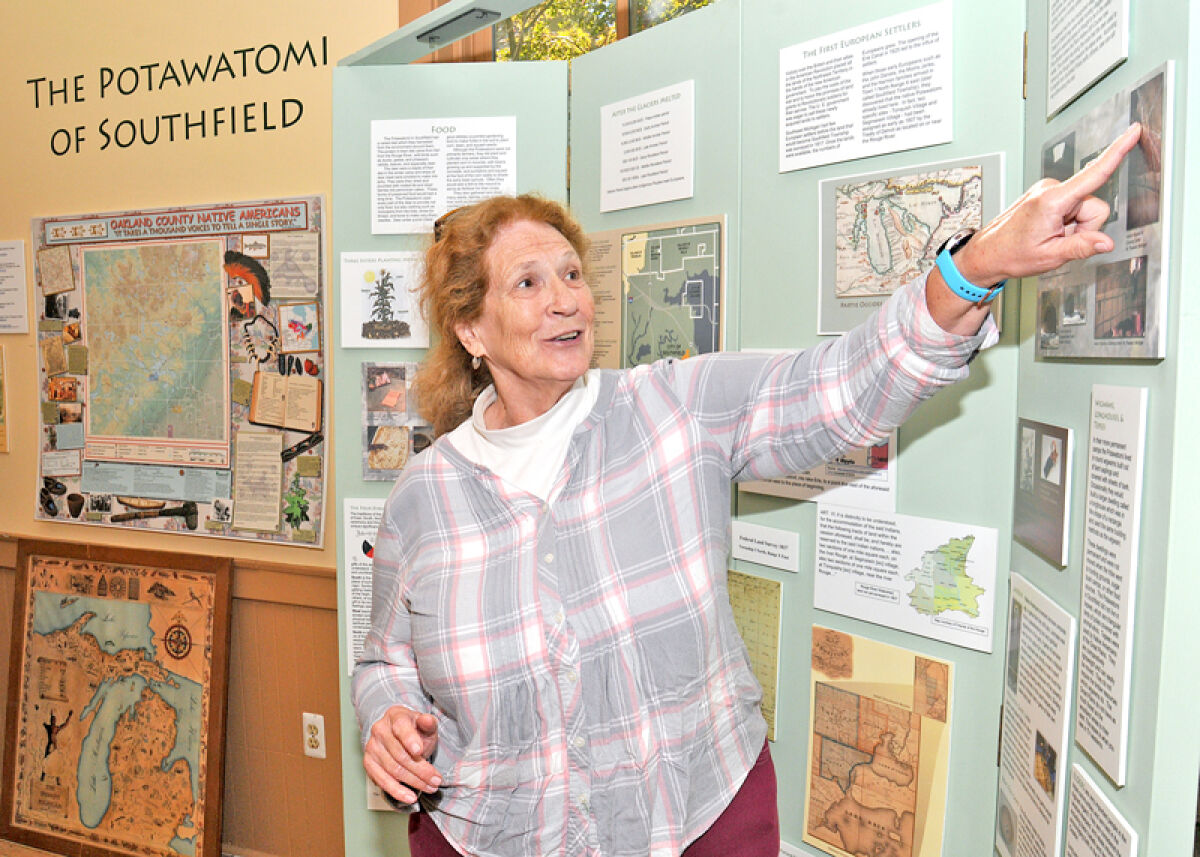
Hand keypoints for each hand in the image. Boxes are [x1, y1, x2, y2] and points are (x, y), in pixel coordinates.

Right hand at [363, 705, 441, 804]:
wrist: (398, 736)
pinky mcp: (368, 763)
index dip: (410, 740)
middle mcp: (380, 730)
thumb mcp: (425, 725)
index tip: (419, 752)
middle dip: (421, 770)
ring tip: (429, 788)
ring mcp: (372, 747)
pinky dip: (397, 791)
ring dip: (414, 782)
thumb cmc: (415, 731)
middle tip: (436, 780)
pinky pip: (382, 780)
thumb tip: (428, 720)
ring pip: (394, 769)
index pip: (401, 727)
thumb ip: (428, 723)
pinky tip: (410, 797)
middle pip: (400, 754)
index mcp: (395, 716)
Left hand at [956, 123, 1142, 284]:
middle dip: (1084, 226)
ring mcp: (1048, 190)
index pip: (1094, 173)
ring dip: (1073, 226)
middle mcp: (1050, 188)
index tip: (1133, 132)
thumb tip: (1105, 242)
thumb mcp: (1050, 256)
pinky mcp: (1047, 194)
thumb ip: (1082, 246)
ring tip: (1050, 236)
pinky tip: (1048, 230)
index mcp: (1052, 200)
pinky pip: (1072, 207)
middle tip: (1059, 240)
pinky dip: (1066, 221)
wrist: (987, 253)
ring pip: (1084, 208)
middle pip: (1093, 205)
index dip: (1117, 152)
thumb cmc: (1010, 253)